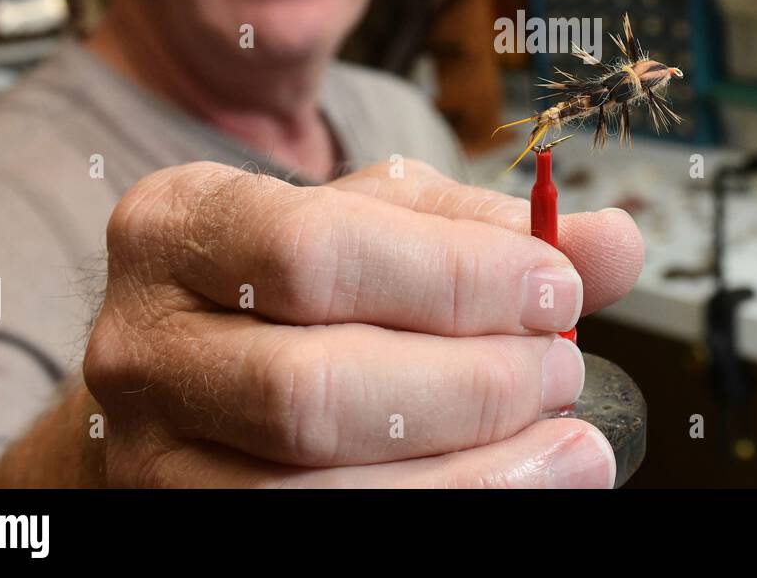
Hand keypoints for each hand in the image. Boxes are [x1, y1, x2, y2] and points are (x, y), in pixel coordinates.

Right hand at [84, 159, 643, 486]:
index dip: (456, 279)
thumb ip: (493, 229)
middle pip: (312, 386)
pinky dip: (442, 511)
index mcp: (180, 224)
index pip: (314, 252)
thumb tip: (613, 242)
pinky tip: (519, 484)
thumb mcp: (387, 221)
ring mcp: (151, 454)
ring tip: (569, 443)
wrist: (209, 361)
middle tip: (562, 370)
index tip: (559, 291)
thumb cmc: (307, 278)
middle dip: (470, 385)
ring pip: (312, 487)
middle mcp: (142, 343)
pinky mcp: (184, 521)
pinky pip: (318, 534)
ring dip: (471, 473)